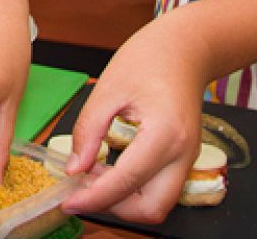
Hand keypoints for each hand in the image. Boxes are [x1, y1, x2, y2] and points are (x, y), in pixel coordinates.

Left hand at [61, 14, 213, 222]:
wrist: (185, 47)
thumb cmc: (149, 58)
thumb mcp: (108, 89)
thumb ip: (88, 131)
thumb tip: (74, 168)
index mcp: (165, 133)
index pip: (126, 181)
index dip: (94, 198)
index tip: (67, 201)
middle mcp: (183, 153)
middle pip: (152, 208)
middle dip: (115, 208)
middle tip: (83, 190)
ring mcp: (188, 157)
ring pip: (159, 203)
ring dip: (125, 200)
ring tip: (93, 176)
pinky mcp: (184, 157)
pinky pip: (160, 186)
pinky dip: (135, 188)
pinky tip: (109, 168)